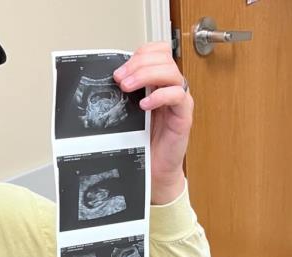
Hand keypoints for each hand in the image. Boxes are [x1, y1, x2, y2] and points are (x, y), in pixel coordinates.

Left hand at [113, 42, 192, 204]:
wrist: (153, 169)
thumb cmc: (142, 141)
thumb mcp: (128, 111)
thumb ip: (125, 93)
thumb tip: (108, 78)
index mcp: (158, 81)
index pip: (156, 52)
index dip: (139, 55)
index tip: (119, 70)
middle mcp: (170, 87)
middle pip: (163, 58)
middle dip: (138, 64)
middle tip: (120, 79)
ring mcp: (179, 100)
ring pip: (172, 73)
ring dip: (147, 75)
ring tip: (128, 88)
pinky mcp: (183, 116)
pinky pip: (178, 96)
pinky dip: (160, 96)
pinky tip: (144, 105)